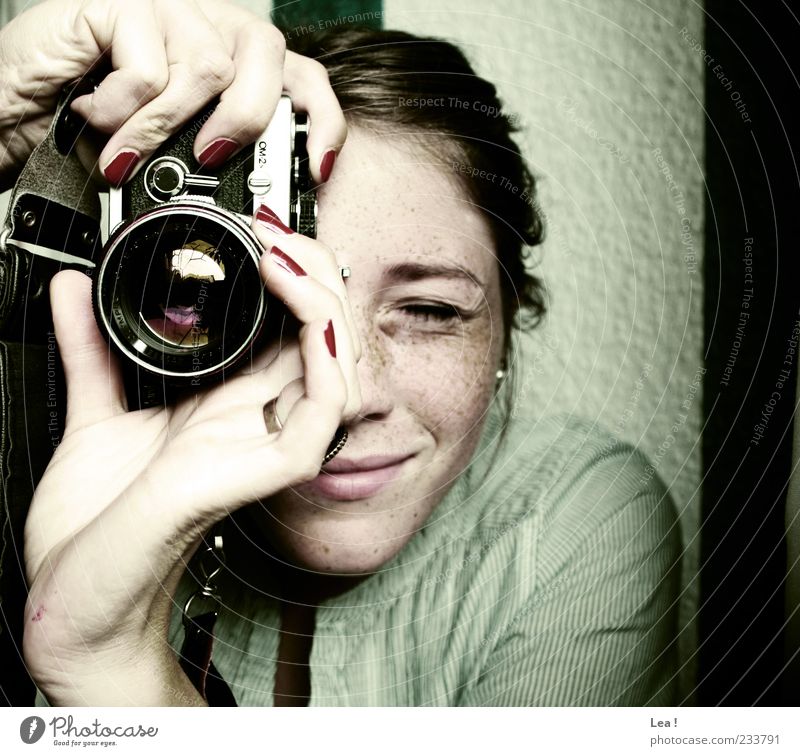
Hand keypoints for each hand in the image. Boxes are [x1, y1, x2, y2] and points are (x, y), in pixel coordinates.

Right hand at [0, 0, 344, 187]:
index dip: (322, 120)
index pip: (302, 75)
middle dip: (243, 123)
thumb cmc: (93, 129)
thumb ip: (215, 159)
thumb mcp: (169, 153)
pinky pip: (149, 68)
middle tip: (207, 159)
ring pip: (208, 68)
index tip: (317, 169)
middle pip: (265, 58)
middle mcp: (206, 25)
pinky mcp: (119, 5)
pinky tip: (96, 117)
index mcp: (232, 59)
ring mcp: (165, 9)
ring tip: (125, 156)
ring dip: (165, 130)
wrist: (12, 107)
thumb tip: (265, 205)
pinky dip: (123, 112)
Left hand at [22, 213, 360, 704]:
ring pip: (337, 363)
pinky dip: (324, 352)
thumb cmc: (97, 522)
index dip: (288, 277)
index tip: (257, 234)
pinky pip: (325, 406)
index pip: (286, 331)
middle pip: (320, 337)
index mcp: (225, 405)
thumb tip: (78, 287)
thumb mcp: (94, 413)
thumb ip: (91, 348)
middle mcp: (257, 421)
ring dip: (321, 302)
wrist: (74, 593)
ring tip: (285, 258)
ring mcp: (267, 445)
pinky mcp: (268, 471)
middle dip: (310, 274)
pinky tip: (303, 312)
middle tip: (276, 235)